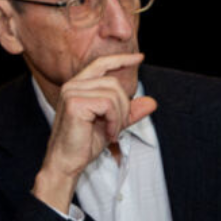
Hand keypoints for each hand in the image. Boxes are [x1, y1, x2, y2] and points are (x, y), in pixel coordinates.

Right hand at [33, 52, 156, 211]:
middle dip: (123, 108)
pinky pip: (108, 104)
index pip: (101, 64)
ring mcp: (72, 92)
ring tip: (110, 132)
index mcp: (79, 86)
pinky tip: (107, 133)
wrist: (67, 162)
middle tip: (116, 128)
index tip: (140, 57)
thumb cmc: (85, 143)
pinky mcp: (74, 103)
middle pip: (114, 84)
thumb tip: (152, 102)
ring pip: (113, 94)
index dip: (121, 59)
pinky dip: (114, 121)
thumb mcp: (113, 124)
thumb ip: (130, 112)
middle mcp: (73, 85)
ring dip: (119, 117)